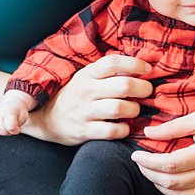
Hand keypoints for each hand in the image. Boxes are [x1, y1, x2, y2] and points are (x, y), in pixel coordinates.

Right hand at [0, 98, 27, 136]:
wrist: (12, 102)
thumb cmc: (19, 112)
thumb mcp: (24, 118)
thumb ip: (16, 128)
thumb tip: (8, 130)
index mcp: (9, 111)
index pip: (10, 127)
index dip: (16, 130)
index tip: (19, 127)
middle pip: (3, 132)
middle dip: (10, 132)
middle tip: (14, 126)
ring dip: (3, 132)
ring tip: (7, 125)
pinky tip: (2, 124)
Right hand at [27, 54, 150, 145]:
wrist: (47, 119)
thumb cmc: (76, 96)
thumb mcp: (86, 78)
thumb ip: (109, 72)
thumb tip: (141, 65)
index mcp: (87, 74)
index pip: (113, 62)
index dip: (135, 64)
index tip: (147, 69)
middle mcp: (85, 90)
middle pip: (123, 85)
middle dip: (143, 88)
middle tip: (147, 91)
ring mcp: (84, 112)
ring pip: (120, 108)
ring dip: (134, 109)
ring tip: (134, 109)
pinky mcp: (84, 131)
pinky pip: (113, 131)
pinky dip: (124, 129)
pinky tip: (124, 126)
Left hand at [132, 102, 194, 194]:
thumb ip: (172, 127)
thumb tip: (148, 133)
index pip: (169, 164)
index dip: (148, 162)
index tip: (136, 154)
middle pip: (172, 182)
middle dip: (150, 174)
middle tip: (139, 163)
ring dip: (160, 186)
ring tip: (150, 172)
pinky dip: (176, 193)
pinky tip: (167, 181)